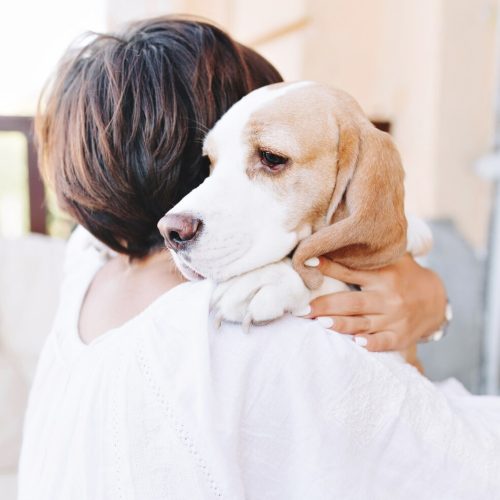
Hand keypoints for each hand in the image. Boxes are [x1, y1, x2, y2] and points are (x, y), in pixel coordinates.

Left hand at [305, 254, 446, 350]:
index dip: (328, 267)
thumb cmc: (404, 276)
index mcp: (382, 276)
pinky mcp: (400, 337)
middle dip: (326, 306)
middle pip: (353, 302)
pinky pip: (384, 342)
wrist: (437, 300)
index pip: (350, 271)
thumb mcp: (392, 259)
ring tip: (319, 323)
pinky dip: (371, 344)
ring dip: (341, 324)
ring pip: (363, 323)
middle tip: (302, 309)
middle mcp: (388, 297)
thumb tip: (337, 233)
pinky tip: (356, 343)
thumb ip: (368, 252)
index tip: (308, 263)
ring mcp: (394, 318)